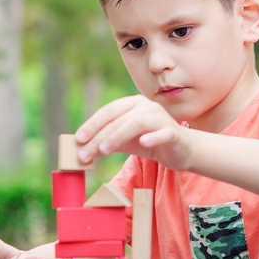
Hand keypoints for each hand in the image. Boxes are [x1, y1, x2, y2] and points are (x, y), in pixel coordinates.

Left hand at [75, 95, 192, 170]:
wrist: (181, 150)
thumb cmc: (150, 142)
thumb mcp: (125, 142)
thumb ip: (107, 142)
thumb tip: (83, 150)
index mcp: (133, 104)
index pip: (108, 111)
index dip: (92, 124)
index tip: (78, 139)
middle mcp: (146, 107)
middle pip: (119, 120)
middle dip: (99, 137)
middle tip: (84, 154)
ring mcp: (161, 118)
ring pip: (136, 123)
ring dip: (118, 136)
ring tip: (103, 150)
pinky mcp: (173, 132)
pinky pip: (162, 133)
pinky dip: (152, 137)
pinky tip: (143, 143)